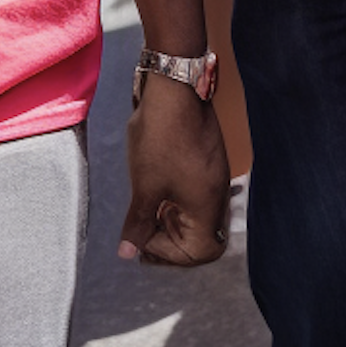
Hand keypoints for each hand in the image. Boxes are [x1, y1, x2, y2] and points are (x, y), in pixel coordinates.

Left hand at [120, 75, 229, 265]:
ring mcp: (214, 176)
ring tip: (146, 214)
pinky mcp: (207, 161)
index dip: (172, 256)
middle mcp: (217, 193)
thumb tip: (128, 252)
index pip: (202, 251)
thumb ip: (139, 223)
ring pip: (198, 215)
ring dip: (173, 222)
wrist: (175, 89)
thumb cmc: (161, 139)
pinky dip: (177, 203)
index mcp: (207, 204)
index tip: (144, 242)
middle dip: (171, 242)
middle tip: (141, 235)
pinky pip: (196, 196)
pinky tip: (156, 192)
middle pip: (203, 236)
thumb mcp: (145, 187)